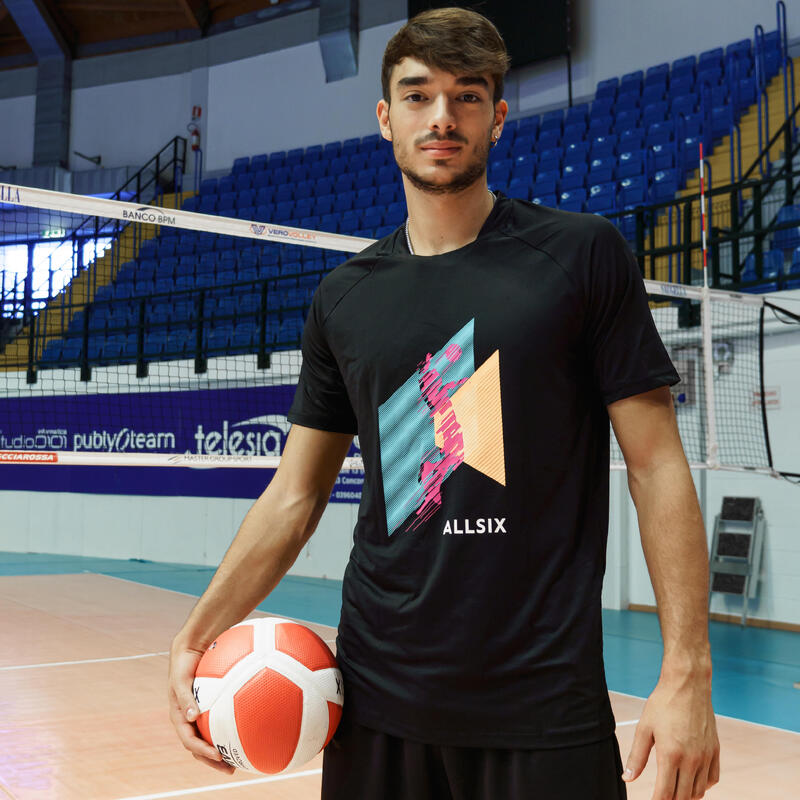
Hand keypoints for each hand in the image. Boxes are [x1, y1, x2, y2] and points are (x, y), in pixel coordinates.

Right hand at [168, 639, 234, 773]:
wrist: (189, 649)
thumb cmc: (183, 664)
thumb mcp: (180, 680)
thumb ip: (184, 697)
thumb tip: (192, 716)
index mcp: (179, 717)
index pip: (190, 742)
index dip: (202, 752)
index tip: (218, 756)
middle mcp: (189, 719)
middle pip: (199, 747)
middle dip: (213, 761)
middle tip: (231, 769)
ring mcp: (198, 714)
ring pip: (209, 737)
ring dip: (222, 750)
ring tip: (240, 758)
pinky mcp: (209, 706)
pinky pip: (219, 720)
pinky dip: (229, 729)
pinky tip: (247, 728)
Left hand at [622, 674, 719, 798]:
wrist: (687, 685)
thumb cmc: (663, 704)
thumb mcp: (644, 728)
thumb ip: (636, 756)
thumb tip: (627, 778)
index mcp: (671, 755)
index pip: (665, 793)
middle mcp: (691, 760)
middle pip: (683, 796)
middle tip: (661, 796)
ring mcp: (706, 756)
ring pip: (699, 791)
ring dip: (687, 796)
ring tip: (674, 791)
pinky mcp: (715, 750)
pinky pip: (712, 779)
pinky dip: (702, 786)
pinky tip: (691, 780)